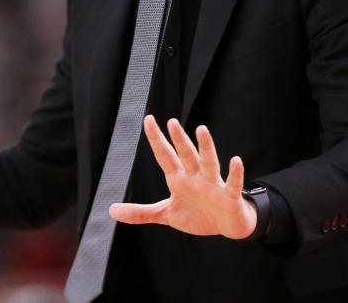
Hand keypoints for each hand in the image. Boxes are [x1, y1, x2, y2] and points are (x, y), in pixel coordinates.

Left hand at [108, 116, 256, 238]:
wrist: (227, 227)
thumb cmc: (198, 215)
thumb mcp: (166, 214)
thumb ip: (141, 212)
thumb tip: (112, 210)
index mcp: (179, 180)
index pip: (165, 156)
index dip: (157, 139)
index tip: (148, 120)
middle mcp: (195, 178)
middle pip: (186, 155)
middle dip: (179, 140)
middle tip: (171, 122)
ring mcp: (213, 186)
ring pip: (208, 164)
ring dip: (206, 148)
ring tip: (202, 130)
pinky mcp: (229, 197)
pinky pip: (232, 184)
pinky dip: (235, 173)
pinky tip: (235, 160)